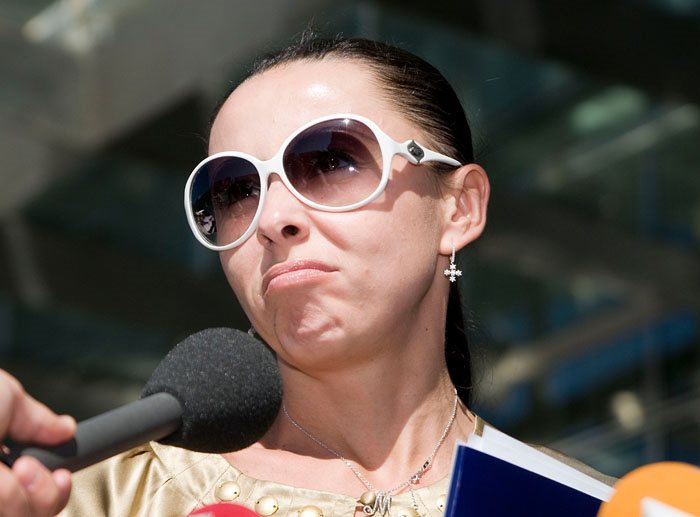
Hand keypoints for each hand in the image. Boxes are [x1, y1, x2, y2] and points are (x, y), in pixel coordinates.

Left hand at [0, 369, 75, 515]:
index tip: (61, 474)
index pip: (36, 500)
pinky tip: (1, 476)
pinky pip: (3, 513)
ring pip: (17, 516)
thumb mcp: (5, 399)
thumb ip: (36, 420)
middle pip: (31, 515)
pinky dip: (7, 495)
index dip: (55, 491)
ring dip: (25, 495)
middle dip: (43, 495)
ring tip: (13, 466)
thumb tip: (66, 428)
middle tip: (26, 466)